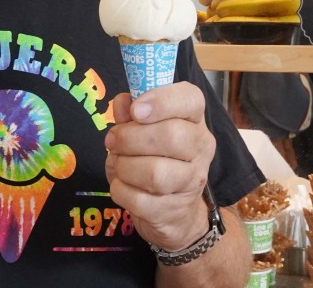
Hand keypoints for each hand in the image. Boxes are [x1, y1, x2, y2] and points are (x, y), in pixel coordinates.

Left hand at [104, 82, 215, 250]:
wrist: (174, 212)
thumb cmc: (156, 159)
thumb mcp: (141, 131)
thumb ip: (130, 114)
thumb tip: (122, 101)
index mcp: (194, 120)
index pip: (191, 99)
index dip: (162, 101)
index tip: (135, 110)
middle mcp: (200, 148)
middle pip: (171, 136)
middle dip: (130, 138)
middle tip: (112, 140)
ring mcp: (191, 182)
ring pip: (154, 172)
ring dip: (124, 166)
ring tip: (119, 165)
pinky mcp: (174, 210)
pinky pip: (139, 199)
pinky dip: (120, 190)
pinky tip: (123, 185)